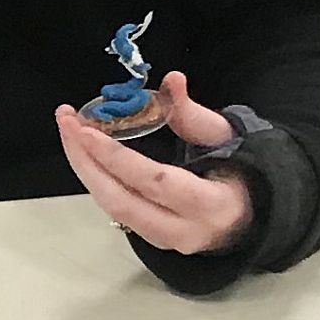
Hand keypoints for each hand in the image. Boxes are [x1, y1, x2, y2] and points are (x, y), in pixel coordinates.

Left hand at [56, 71, 252, 254]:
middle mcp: (185, 231)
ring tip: (69, 131)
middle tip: (67, 121)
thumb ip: (193, 112)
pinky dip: (96, 179)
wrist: (253, 214)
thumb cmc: (241, 171)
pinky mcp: (151, 240)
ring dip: (85, 169)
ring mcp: (166, 240)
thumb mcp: (225, 138)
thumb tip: (172, 79)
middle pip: (121, 200)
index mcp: (212, 204)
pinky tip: (84, 153)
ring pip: (112, 208)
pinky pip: (116, 209)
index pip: (155, 181)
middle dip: (86, 161)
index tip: (85, 129)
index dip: (116, 157)